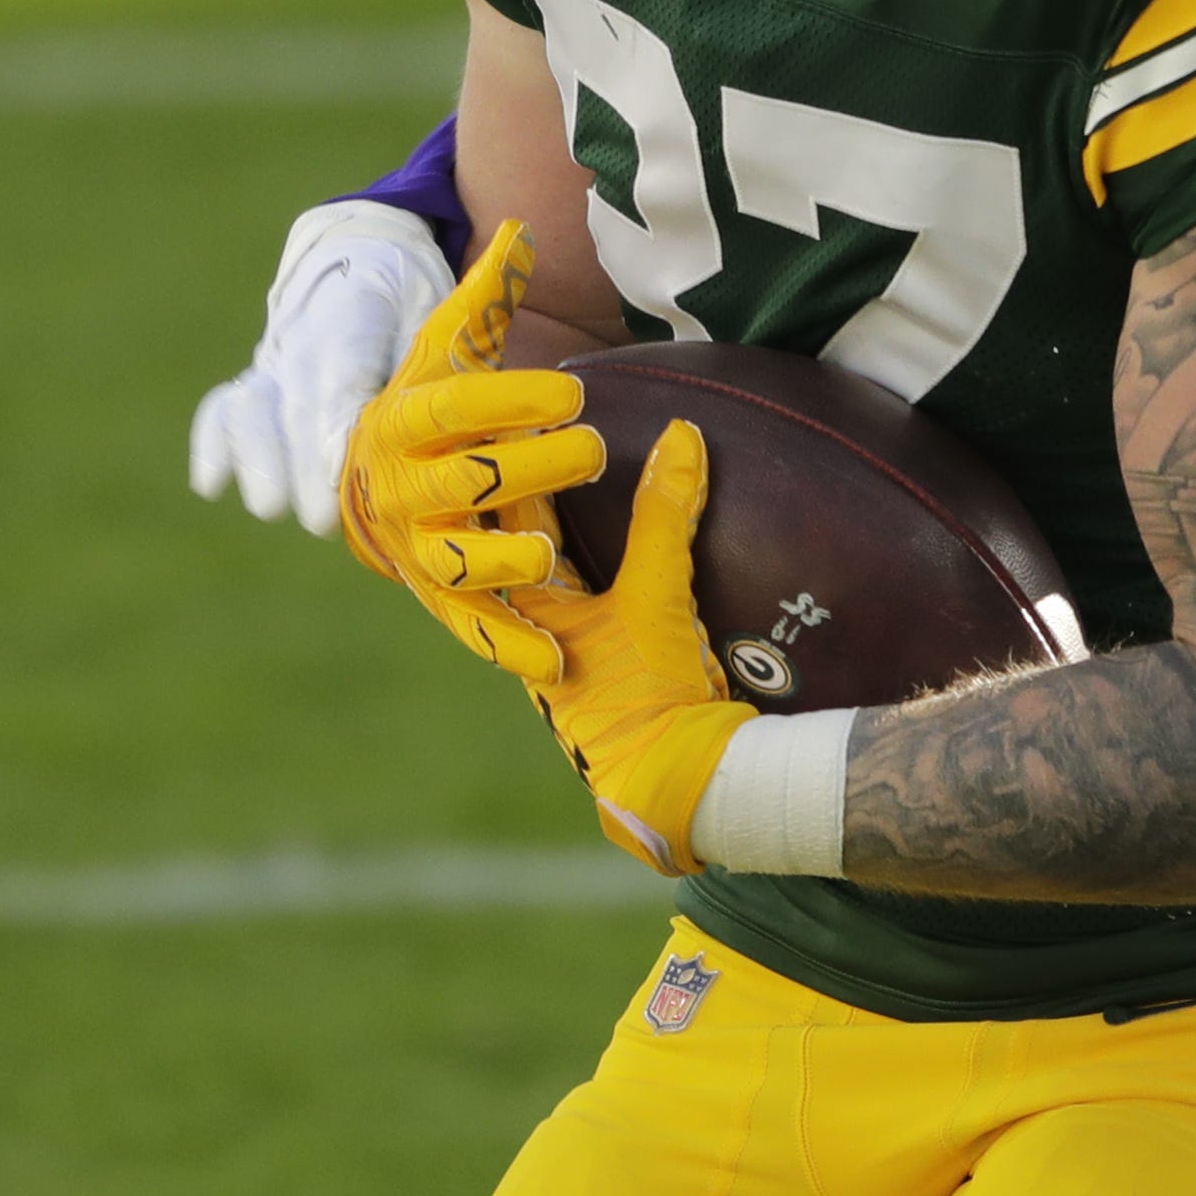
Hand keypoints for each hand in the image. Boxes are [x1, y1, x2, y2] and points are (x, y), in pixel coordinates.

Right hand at [191, 200, 455, 534]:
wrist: (363, 249)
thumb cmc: (414, 291)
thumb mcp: (438, 309)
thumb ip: (433, 363)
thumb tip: (452, 426)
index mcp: (356, 311)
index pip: (343, 373)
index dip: (339, 424)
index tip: (341, 469)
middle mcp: (304, 336)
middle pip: (297, 404)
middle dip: (304, 463)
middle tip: (320, 518)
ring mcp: (274, 359)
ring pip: (251, 406)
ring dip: (257, 459)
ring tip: (272, 508)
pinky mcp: (257, 378)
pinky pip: (223, 406)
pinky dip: (213, 442)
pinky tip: (211, 485)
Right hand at [336, 222, 605, 682]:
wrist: (377, 479)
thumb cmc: (430, 402)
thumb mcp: (449, 345)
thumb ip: (485, 294)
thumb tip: (518, 226)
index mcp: (400, 421)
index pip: (451, 408)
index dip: (507, 397)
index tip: (571, 388)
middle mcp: (399, 489)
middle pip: (465, 479)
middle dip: (528, 465)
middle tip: (593, 446)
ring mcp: (416, 548)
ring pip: (457, 558)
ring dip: (503, 556)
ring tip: (551, 550)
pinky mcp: (439, 599)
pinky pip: (471, 627)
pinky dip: (507, 646)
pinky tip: (555, 662)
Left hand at [517, 418, 753, 875]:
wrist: (681, 782)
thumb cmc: (646, 697)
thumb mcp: (655, 598)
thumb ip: (666, 517)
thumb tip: (681, 434)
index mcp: (531, 616)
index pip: (513, 527)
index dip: (519, 470)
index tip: (522, 414)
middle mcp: (545, 632)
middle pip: (532, 551)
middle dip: (535, 496)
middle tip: (543, 431)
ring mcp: (580, 651)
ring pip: (565, 576)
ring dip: (572, 531)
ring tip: (581, 476)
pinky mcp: (620, 665)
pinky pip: (606, 596)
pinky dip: (614, 563)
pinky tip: (632, 542)